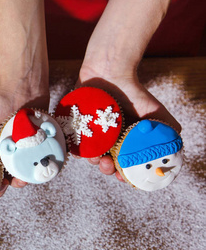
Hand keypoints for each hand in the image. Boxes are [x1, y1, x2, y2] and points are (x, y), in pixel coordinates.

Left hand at [77, 63, 180, 180]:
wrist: (110, 72)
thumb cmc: (133, 92)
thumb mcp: (154, 110)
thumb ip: (166, 127)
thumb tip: (177, 143)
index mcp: (124, 142)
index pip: (123, 164)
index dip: (124, 174)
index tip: (124, 178)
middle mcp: (107, 140)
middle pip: (105, 162)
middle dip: (107, 169)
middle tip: (109, 166)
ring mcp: (90, 133)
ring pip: (89, 155)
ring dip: (92, 160)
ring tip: (97, 157)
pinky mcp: (75, 125)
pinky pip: (72, 142)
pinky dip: (75, 149)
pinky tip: (79, 151)